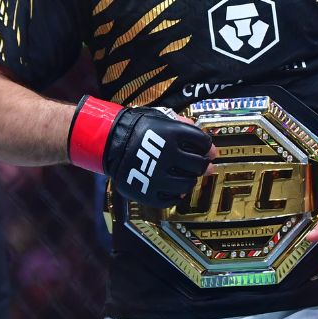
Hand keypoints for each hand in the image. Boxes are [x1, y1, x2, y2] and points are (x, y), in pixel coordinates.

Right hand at [69, 97, 215, 206]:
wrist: (109, 143)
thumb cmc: (138, 128)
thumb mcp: (160, 118)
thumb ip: (184, 126)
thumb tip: (206, 142)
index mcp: (172, 134)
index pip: (202, 143)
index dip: (208, 147)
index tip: (208, 150)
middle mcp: (167, 156)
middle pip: (199, 165)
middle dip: (203, 165)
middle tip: (201, 165)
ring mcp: (157, 177)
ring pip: (188, 183)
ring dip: (191, 180)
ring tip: (186, 176)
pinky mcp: (148, 193)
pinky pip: (171, 199)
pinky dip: (177, 195)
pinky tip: (175, 188)